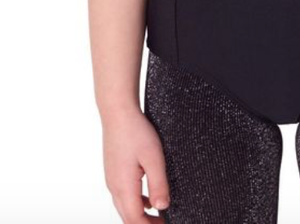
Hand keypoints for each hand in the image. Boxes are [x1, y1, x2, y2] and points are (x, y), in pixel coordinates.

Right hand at [102, 106, 170, 220]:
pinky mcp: (113, 172)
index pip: (134, 220)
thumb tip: (162, 207)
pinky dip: (136, 203)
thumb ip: (158, 184)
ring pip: (124, 207)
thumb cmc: (135, 131)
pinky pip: (123, 196)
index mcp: (123, 187)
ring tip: (158, 216)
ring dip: (140, 216)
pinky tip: (147, 200)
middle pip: (128, 218)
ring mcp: (112, 179)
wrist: (117, 112)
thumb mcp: (154, 157)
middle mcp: (114, 187)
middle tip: (163, 223)